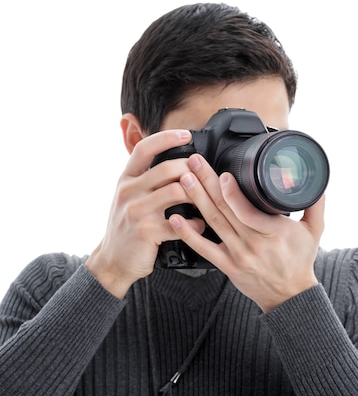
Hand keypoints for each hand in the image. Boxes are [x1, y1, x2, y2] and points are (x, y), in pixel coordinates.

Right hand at [86, 130, 203, 298]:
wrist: (112, 261)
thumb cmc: (127, 226)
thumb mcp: (130, 197)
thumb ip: (147, 179)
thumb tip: (179, 163)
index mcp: (126, 179)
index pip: (144, 148)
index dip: (166, 137)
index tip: (186, 134)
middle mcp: (128, 191)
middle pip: (167, 168)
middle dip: (192, 170)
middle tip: (205, 176)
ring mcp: (136, 211)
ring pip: (176, 191)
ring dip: (198, 195)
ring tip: (207, 201)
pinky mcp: (146, 231)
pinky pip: (180, 223)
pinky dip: (196, 224)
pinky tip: (200, 225)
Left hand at [169, 153, 324, 312]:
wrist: (289, 295)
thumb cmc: (300, 261)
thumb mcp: (315, 231)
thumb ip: (315, 204)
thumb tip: (317, 182)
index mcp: (274, 232)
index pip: (248, 212)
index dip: (233, 193)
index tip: (223, 174)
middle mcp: (253, 243)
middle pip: (225, 209)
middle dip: (207, 182)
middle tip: (194, 163)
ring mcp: (237, 255)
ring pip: (212, 223)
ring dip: (196, 199)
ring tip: (184, 179)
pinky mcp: (226, 265)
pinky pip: (203, 248)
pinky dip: (187, 233)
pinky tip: (175, 218)